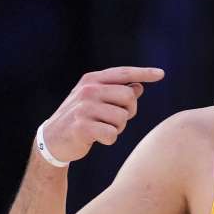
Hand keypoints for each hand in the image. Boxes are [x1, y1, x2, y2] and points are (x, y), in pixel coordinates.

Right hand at [41, 66, 165, 162]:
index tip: (161, 74)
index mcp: (91, 80)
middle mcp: (88, 90)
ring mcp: (84, 107)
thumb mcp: (96, 102)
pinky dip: (109, 139)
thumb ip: (116, 93)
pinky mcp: (82, 127)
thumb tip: (139, 86)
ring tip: (102, 129)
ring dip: (118, 128)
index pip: (123, 73)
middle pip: (128, 96)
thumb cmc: (80, 119)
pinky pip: (112, 134)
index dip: (144, 73)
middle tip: (115, 120)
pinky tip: (97, 138)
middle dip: (128, 111)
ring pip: (122, 118)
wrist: (52, 140)